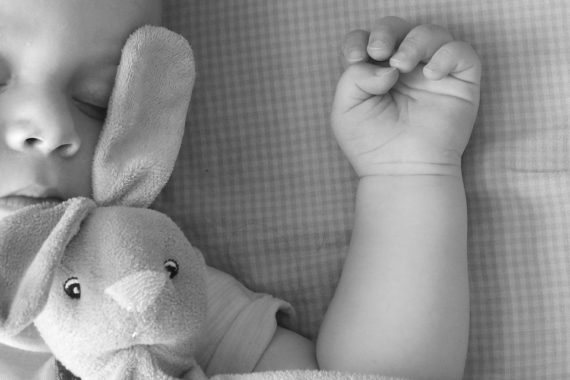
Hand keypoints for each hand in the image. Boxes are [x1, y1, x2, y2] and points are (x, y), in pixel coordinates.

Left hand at [332, 17, 480, 176]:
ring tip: (401, 66)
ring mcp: (432, 74)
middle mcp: (404, 69)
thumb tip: (387, 65)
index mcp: (375, 73)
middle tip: (379, 52)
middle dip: (386, 31)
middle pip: (398, 28)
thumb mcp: (346, 110)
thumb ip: (354, 78)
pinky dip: (446, 55)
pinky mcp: (460, 83)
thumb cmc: (372, 144)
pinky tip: (430, 74)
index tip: (356, 57)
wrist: (402, 171)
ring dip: (414, 42)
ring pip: (431, 33)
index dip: (360, 39)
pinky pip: (462, 52)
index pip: (368, 39)